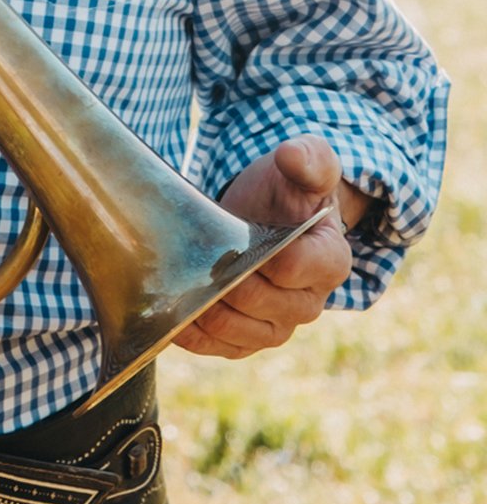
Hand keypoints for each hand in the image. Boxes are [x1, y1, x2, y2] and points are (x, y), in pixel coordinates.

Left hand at [173, 137, 361, 360]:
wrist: (267, 216)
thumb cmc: (287, 190)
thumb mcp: (303, 165)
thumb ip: (309, 158)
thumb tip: (292, 155)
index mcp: (330, 260)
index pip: (292, 267)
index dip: (259, 254)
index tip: (232, 235)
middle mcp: (310, 301)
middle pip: (261, 302)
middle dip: (225, 280)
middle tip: (198, 256)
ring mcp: (279, 325)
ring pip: (238, 331)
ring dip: (206, 310)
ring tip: (181, 284)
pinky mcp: (248, 339)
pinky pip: (221, 348)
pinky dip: (195, 336)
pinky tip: (173, 315)